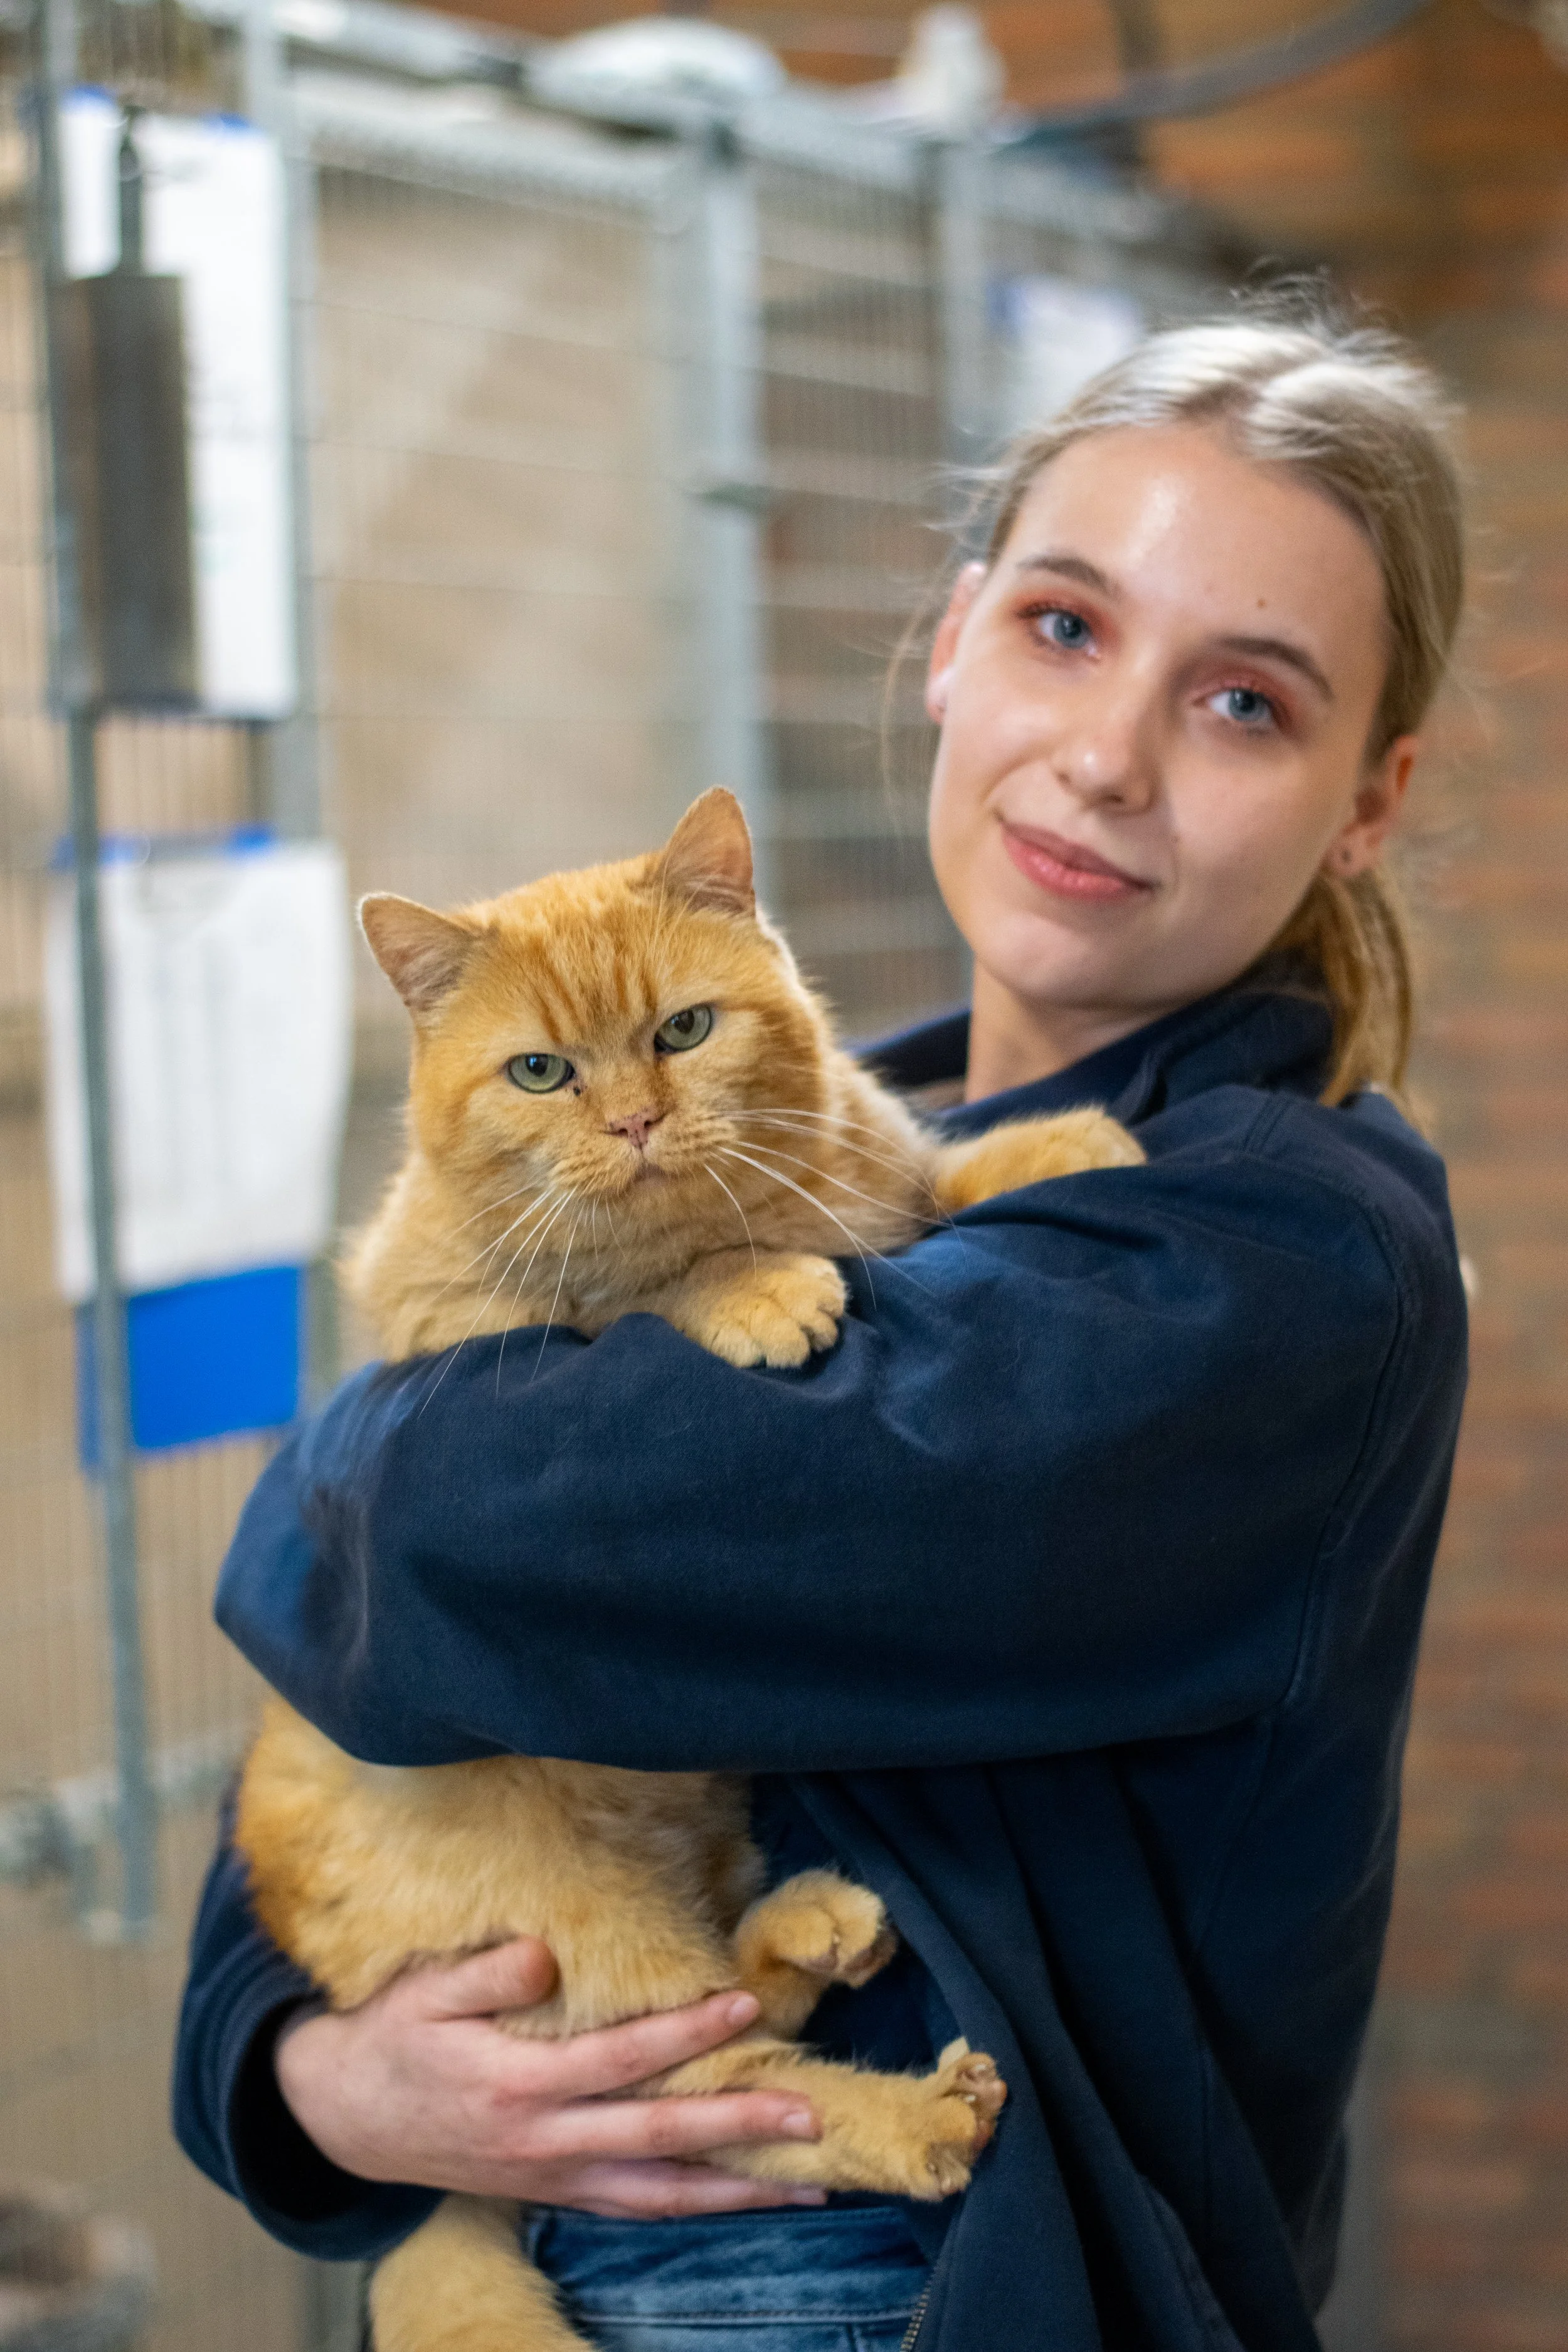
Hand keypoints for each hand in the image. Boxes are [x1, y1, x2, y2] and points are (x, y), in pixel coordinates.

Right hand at [274, 1938, 824, 2218]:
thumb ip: (486, 1972)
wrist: (339, 2116)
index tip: (742, 2003)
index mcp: (517, 2084)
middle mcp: (543, 2142)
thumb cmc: (389, 2037)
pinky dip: (691, 2205)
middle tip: (812, 2116)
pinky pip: (633, 2207)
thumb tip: (547, 1958)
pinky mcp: (551, 2191)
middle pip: (658, 2141)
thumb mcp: (422, 1989)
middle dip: (739, 2129)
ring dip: (736, 2190)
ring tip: (807, 2179)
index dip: (684, 2032)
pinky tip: (739, 2198)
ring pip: (658, 2193)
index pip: (620, 2059)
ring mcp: (550, 2177)